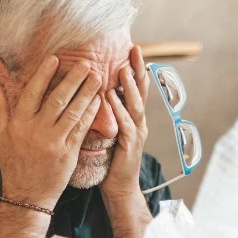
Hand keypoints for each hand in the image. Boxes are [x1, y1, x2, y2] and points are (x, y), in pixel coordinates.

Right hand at [0, 56, 101, 209]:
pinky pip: (81, 129)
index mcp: (18, 123)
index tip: (55, 59)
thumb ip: (0, 107)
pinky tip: (98, 102)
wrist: (26, 196)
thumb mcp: (0, 135)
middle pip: (57, 98)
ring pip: (73, 111)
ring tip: (96, 78)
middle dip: (73, 79)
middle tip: (85, 63)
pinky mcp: (68, 153)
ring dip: (87, 93)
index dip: (44, 74)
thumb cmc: (13, 164)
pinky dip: (90, 114)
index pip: (32, 92)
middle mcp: (35, 130)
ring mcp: (53, 142)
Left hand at [102, 45, 148, 201]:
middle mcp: (138, 123)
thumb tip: (97, 93)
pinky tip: (112, 98)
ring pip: (135, 106)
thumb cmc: (110, 161)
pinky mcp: (130, 147)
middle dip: (137, 70)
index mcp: (133, 118)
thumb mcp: (109, 132)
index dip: (135, 68)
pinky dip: (119, 110)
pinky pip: (125, 125)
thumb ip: (107, 113)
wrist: (119, 189)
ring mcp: (136, 135)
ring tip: (123, 69)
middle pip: (141, 92)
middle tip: (135, 49)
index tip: (131, 48)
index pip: (136, 89)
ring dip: (130, 87)